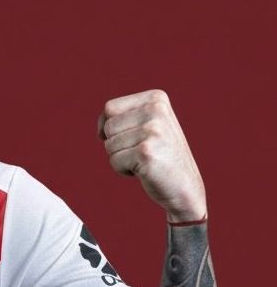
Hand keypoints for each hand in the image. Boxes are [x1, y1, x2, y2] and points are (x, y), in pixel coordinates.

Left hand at [97, 89, 205, 222]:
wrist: (185, 188)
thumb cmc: (160, 156)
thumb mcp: (148, 127)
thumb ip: (125, 117)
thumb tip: (100, 126)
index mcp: (156, 99)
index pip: (110, 108)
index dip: (109, 127)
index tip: (130, 138)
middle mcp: (156, 110)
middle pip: (108, 127)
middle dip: (116, 144)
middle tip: (142, 152)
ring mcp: (152, 131)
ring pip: (109, 145)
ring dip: (121, 158)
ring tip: (145, 160)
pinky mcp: (146, 152)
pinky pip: (114, 161)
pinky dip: (123, 170)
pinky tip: (145, 170)